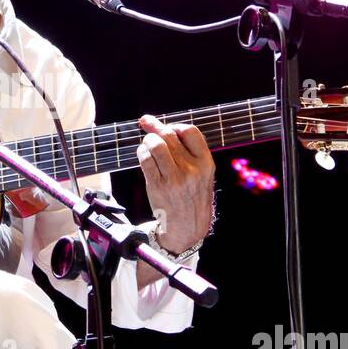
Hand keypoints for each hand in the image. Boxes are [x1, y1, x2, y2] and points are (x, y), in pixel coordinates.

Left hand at [136, 114, 215, 251]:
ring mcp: (174, 178)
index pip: (190, 132)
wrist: (188, 226)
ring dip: (147, 139)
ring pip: (156, 145)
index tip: (167, 126)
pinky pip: (145, 160)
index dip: (176, 125)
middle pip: (169, 135)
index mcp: (206, 163)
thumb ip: (191, 153)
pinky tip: (143, 154)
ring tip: (146, 143)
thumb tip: (166, 128)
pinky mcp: (158, 186)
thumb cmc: (192, 196)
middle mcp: (191, 169)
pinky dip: (141, 152)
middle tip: (146, 122)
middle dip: (154, 125)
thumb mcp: (203, 174)